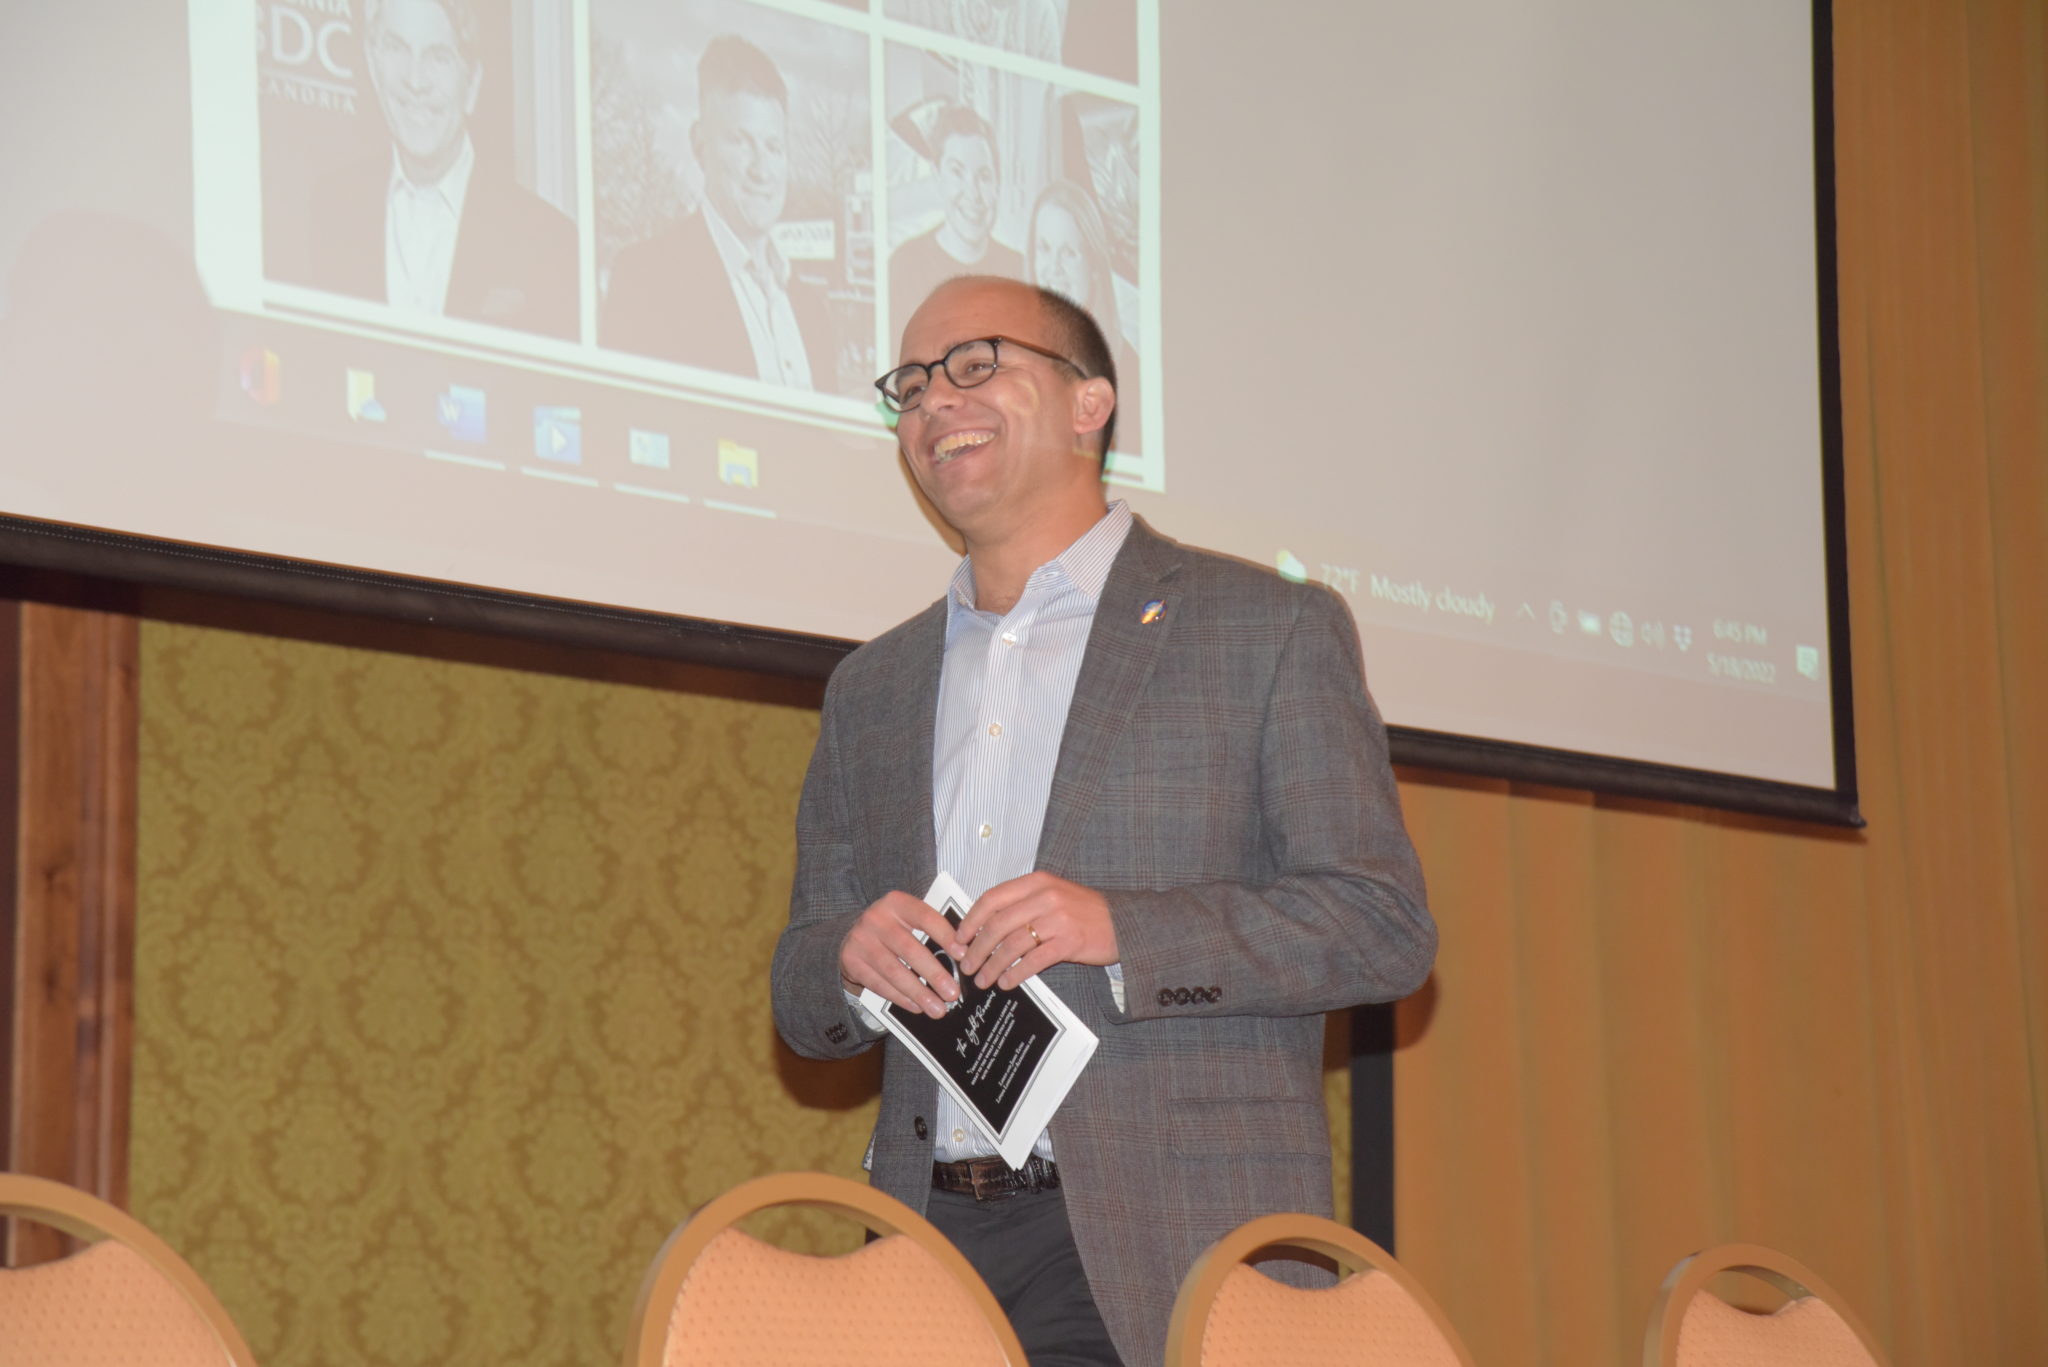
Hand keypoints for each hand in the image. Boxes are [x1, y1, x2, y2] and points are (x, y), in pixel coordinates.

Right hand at [839, 891, 962, 1019]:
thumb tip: (966, 952)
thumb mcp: (908, 918)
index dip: (945, 936)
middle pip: (909, 949)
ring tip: (938, 1008)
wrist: (852, 935)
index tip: (963, 955)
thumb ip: (933, 928)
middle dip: (934, 973)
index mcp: (897, 903)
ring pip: (893, 971)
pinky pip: (879, 984)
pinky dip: (900, 998)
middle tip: (953, 993)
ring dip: (919, 992)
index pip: (925, 917)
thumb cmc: (893, 928)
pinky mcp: (851, 961)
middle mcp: (876, 919)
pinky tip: (917, 1007)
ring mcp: (861, 940)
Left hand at [951, 872, 1118, 990]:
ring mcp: (1058, 919)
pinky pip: (1033, 960)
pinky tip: (1007, 982)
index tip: (958, 938)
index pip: (992, 898)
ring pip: (1012, 944)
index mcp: (1037, 882)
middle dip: (977, 948)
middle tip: (966, 965)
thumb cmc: (1083, 912)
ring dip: (993, 965)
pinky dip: (1016, 973)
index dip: (971, 920)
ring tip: (983, 979)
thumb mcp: (1052, 896)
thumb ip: (1022, 904)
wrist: (1123, 922)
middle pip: (998, 924)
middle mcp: (1045, 896)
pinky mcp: (1069, 942)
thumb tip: (984, 927)